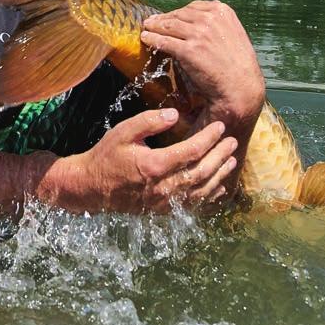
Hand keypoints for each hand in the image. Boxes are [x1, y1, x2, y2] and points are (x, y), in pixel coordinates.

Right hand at [37, 108, 237, 213]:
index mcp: (153, 165)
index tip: (220, 126)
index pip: (191, 151)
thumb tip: (175, 114)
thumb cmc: (106, 155)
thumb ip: (149, 121)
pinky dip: (209, 196)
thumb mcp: (123, 131)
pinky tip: (220, 185)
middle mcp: (161, 187)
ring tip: (232, 160)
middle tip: (232, 142)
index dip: (209, 138)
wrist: (91, 187)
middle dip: (220, 156)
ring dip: (219, 175)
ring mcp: (163, 202)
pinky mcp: (162, 210)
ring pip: (200, 191)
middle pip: (201, 172)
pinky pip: (192, 205)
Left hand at [140, 1, 264, 128]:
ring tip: (146, 29)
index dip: (177, 12)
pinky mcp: (189, 50)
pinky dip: (152, 39)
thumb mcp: (233, 34)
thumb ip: (216, 25)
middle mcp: (210, 19)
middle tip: (151, 22)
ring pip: (169, 26)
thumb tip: (196, 23)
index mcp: (222, 12)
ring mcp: (199, 34)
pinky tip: (146, 39)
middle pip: (178, 15)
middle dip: (163, 18)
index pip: (193, 7)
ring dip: (154, 27)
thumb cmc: (238, 65)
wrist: (240, 86)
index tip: (168, 16)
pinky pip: (164, 41)